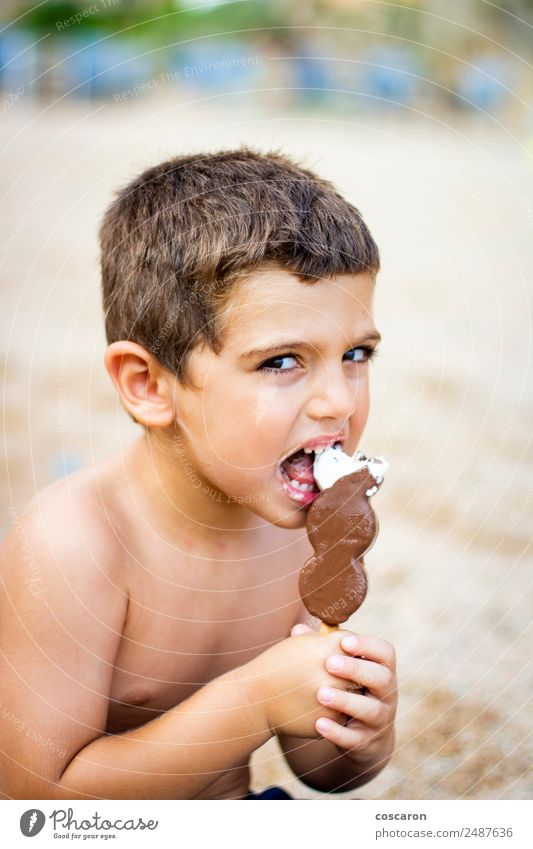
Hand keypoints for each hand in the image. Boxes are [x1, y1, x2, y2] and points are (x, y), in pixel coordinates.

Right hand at [241, 627, 349, 738]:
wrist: (256, 699)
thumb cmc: (277, 666)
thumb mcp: (299, 644)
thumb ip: (327, 640)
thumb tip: (352, 640)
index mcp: (326, 649)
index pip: (353, 642)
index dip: (350, 645)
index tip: (344, 649)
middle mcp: (333, 673)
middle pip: (360, 669)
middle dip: (353, 671)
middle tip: (342, 673)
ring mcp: (333, 698)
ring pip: (356, 694)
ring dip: (349, 692)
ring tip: (332, 689)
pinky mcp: (330, 720)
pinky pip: (345, 714)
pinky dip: (337, 710)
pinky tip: (319, 705)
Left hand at [315, 631, 396, 771]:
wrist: (363, 735)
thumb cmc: (349, 689)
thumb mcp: (344, 670)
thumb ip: (324, 649)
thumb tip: (298, 630)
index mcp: (382, 670)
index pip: (386, 653)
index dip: (368, 645)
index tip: (344, 640)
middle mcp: (388, 694)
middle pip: (382, 678)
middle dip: (356, 669)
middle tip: (329, 663)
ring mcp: (381, 720)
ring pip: (371, 710)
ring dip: (346, 701)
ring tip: (321, 694)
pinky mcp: (368, 742)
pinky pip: (356, 739)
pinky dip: (338, 732)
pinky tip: (318, 723)